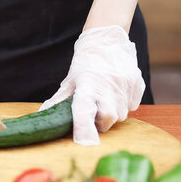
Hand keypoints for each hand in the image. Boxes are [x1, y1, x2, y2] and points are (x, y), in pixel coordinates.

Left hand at [39, 26, 144, 145]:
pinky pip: (132, 105)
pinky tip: (115, 92)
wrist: (107, 40)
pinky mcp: (138, 84)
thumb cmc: (85, 62)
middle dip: (100, 122)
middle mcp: (109, 86)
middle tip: (93, 113)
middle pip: (108, 119)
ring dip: (111, 113)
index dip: (83, 128)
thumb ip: (58, 101)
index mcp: (88, 85)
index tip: (83, 141)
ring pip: (121, 114)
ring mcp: (126, 86)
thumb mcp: (69, 81)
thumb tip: (42, 115)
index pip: (85, 111)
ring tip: (103, 99)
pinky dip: (123, 104)